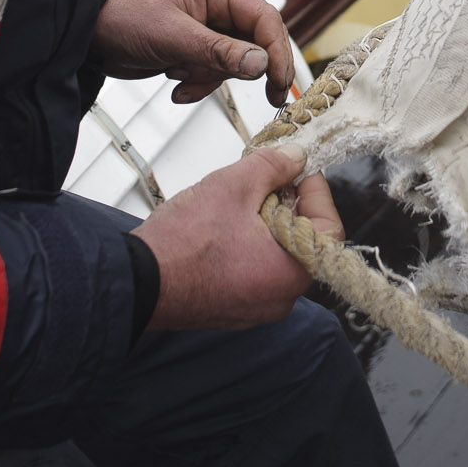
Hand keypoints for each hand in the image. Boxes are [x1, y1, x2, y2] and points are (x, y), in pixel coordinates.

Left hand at [91, 0, 294, 107]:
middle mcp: (220, 9)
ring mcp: (210, 31)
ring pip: (236, 64)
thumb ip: (219, 52)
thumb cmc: (127, 20)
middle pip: (258, 43)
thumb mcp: (175, 38)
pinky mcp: (199, 52)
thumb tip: (261, 64)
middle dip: (249, 70)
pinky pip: (215, 74)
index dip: (277, 50)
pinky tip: (176, 86)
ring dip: (210, 78)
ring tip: (180, 74)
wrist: (94, 38)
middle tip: (270, 97)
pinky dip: (199, 84)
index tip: (278, 80)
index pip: (265, 18)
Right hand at [131, 143, 342, 330]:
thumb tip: (295, 158)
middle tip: (262, 182)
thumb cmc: (182, 245)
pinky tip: (220, 228)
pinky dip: (245, 247)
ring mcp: (254, 308)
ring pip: (275, 256)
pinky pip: (253, 271)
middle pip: (301, 242)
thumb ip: (273, 167)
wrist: (138, 281)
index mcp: (291, 273)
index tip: (298, 172)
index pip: (329, 230)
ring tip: (235, 203)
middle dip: (284, 206)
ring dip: (263, 225)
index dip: (316, 193)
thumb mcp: (233, 186)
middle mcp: (279, 298)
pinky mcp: (231, 308)